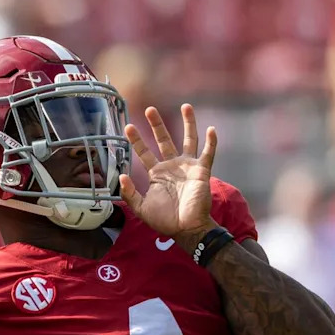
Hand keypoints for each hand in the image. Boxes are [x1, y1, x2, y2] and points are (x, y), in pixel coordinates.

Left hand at [119, 104, 217, 249]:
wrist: (186, 228)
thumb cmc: (165, 220)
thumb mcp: (141, 208)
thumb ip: (130, 193)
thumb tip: (122, 176)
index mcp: (157, 174)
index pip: (145, 152)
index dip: (137, 140)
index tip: (128, 126)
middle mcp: (172, 166)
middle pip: (164, 140)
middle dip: (157, 125)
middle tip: (150, 109)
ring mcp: (188, 167)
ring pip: (188, 140)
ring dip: (188, 123)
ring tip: (186, 106)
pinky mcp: (202, 172)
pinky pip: (208, 154)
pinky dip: (211, 142)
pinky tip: (211, 130)